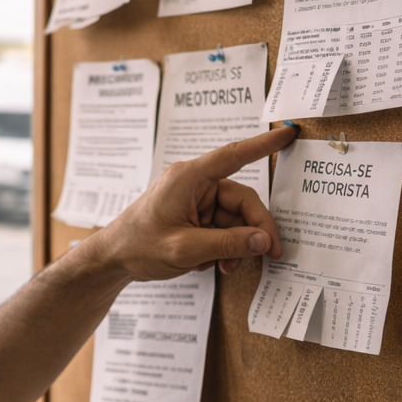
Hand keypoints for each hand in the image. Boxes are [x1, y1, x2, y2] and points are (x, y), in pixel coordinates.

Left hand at [85, 124, 294, 279]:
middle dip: (255, 230)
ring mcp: (196, 201)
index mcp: (188, 178)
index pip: (234, 155)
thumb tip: (262, 240)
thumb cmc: (138, 246)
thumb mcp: (184, 249)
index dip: (264, 144)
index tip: (289, 133)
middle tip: (268, 255)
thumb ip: (227, 244)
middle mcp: (195, 184)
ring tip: (226, 268)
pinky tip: (213, 264)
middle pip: (242, 201)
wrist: (112, 259)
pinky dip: (225, 247)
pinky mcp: (195, 217)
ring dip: (237, 245)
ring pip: (235, 219)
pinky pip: (223, 229)